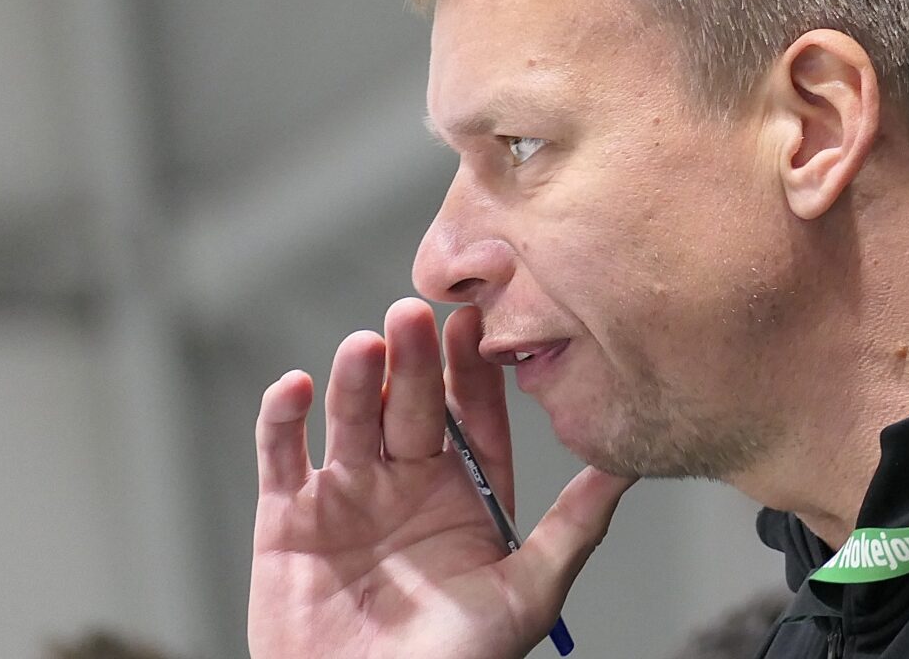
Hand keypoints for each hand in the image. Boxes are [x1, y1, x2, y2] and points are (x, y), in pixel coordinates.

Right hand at [248, 298, 632, 658]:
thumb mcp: (527, 593)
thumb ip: (575, 526)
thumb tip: (628, 465)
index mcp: (465, 495)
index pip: (473, 416)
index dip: (472, 371)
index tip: (476, 322)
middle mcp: (407, 484)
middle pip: (411, 405)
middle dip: (415, 361)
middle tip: (416, 314)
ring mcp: (346, 495)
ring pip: (351, 417)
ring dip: (357, 378)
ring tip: (367, 345)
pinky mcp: (285, 517)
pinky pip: (280, 455)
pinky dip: (281, 419)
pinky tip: (296, 387)